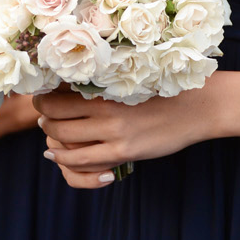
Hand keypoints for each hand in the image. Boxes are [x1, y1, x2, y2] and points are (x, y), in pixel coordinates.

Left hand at [33, 85, 212, 188]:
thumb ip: (104, 83)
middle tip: (43, 115)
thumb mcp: (131, 79)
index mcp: (106, 84)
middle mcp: (105, 106)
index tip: (42, 95)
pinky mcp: (123, 151)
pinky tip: (58, 156)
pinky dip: (65, 159)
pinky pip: (83, 161)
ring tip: (50, 133)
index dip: (43, 95)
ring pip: (63, 137)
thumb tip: (70, 85)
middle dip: (43, 116)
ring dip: (51, 137)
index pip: (58, 90)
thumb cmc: (165, 89)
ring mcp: (113, 131)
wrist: (197, 107)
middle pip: (54, 114)